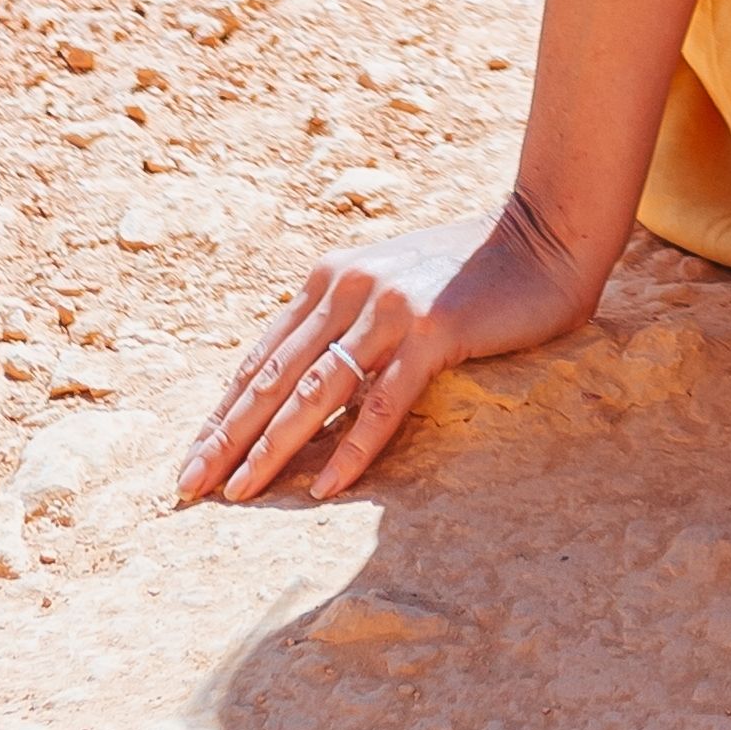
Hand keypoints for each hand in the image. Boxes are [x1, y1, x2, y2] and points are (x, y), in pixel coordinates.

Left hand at [176, 198, 592, 507]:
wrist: (543, 235)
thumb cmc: (469, 270)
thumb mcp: (390, 287)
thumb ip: (347, 327)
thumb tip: (308, 397)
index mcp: (331, 275)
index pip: (261, 355)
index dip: (224, 409)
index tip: (193, 456)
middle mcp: (348, 285)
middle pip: (274, 376)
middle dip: (226, 437)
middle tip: (187, 488)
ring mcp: (388, 306)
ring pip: (315, 391)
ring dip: (271, 448)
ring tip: (237, 494)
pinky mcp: (431, 331)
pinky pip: (382, 401)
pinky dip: (351, 447)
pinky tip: (325, 487)